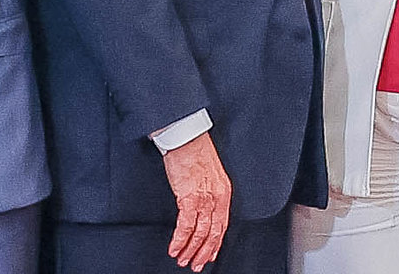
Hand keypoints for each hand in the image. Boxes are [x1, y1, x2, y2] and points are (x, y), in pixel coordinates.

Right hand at [162, 132, 231, 270]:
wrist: (186, 137)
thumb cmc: (195, 151)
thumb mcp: (210, 174)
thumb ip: (209, 192)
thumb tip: (202, 208)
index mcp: (224, 191)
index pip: (222, 224)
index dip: (216, 243)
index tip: (210, 255)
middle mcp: (217, 197)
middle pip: (213, 232)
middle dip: (204, 252)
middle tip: (196, 265)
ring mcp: (204, 198)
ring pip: (200, 232)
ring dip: (190, 249)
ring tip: (182, 260)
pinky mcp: (189, 197)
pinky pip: (185, 225)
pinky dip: (180, 240)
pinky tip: (175, 248)